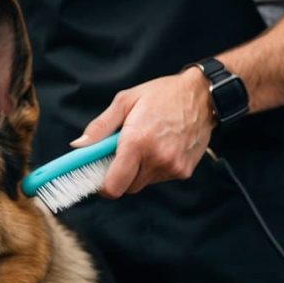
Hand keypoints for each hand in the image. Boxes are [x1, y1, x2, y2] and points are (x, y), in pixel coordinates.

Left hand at [72, 68, 215, 198]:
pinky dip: (155, 169)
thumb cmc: (163, 94)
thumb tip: (78, 145)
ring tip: (145, 145)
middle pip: (127, 187)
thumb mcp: (125, 100)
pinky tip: (161, 147)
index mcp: (137, 142)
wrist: (205, 96)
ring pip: (143, 183)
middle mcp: (156, 159)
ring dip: (138, 171)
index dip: (102, 186)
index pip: (113, 186)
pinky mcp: (184, 171)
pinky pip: (160, 178)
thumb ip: (100, 127)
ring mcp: (173, 167)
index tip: (98, 176)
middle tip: (121, 155)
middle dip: (119, 176)